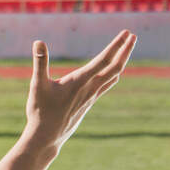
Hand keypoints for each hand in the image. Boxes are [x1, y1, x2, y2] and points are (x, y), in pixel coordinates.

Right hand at [24, 30, 135, 148]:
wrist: (48, 137)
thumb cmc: (41, 111)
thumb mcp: (37, 85)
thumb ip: (40, 62)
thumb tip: (38, 42)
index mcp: (80, 81)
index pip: (104, 60)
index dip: (116, 45)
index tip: (127, 33)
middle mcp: (90, 88)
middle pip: (115, 67)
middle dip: (125, 50)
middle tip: (133, 36)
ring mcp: (91, 96)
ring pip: (114, 76)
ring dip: (121, 61)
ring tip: (125, 50)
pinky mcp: (89, 102)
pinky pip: (107, 85)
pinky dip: (114, 74)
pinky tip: (113, 73)